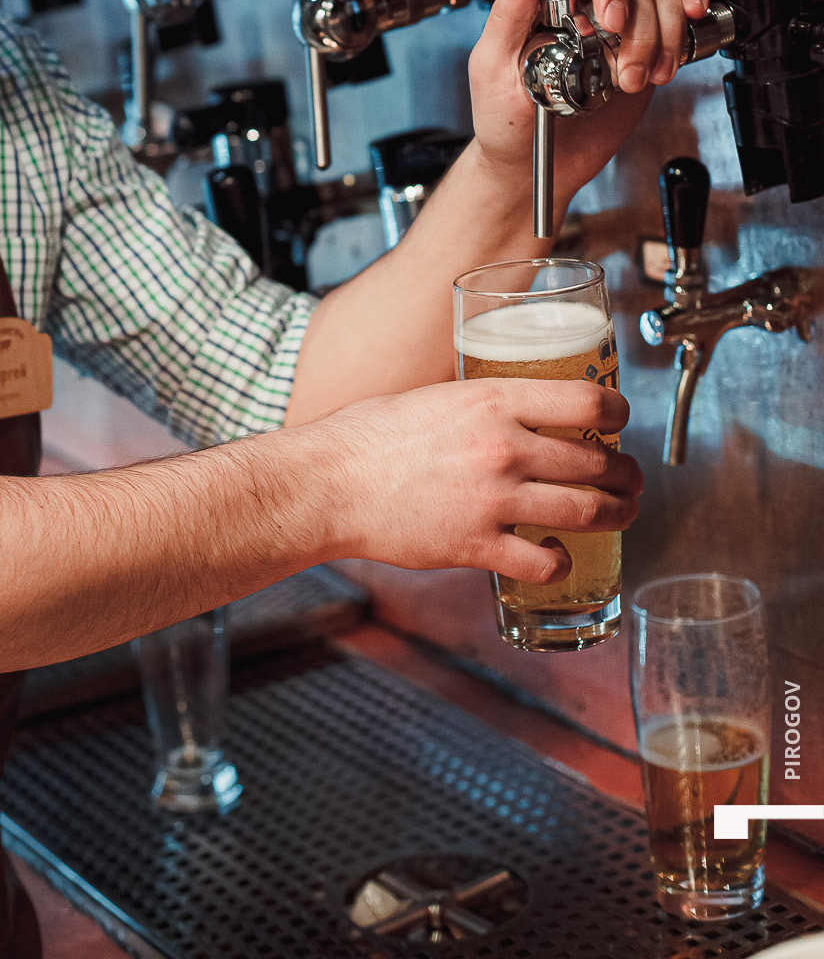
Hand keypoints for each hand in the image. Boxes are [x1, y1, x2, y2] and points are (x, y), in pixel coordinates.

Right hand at [323, 378, 641, 580]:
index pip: (588, 403)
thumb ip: (485, 405)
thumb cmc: (370, 437)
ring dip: (616, 516)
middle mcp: (503, 448)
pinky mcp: (477, 545)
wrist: (330, 483)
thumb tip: (520, 411)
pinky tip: (559, 556)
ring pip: (588, 512)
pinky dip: (562, 563)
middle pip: (599, 463)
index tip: (621, 422)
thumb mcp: (437, 396)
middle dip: (627, 474)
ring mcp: (493, 500)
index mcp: (493, 401)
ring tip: (619, 515)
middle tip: (629, 479)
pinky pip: (545, 562)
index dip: (619, 414)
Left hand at [466, 0, 709, 206]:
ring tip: (636, 79)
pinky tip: (671, 54)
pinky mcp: (639, 57)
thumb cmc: (503, 122)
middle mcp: (583, 13)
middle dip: (638, 26)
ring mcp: (615, 35)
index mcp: (546, 6)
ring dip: (660, 38)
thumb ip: (509, 14)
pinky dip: (682, 31)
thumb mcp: (493, 67)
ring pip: (658, 0)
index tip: (611, 19)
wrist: (532, 170)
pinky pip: (673, 24)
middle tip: (623, 68)